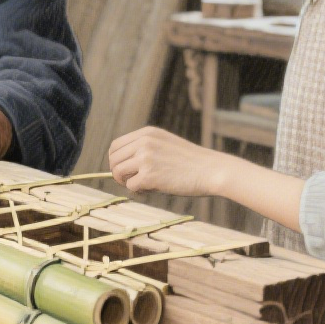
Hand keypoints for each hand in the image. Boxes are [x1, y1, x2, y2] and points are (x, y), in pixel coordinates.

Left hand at [107, 127, 227, 197]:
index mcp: (147, 133)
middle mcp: (144, 142)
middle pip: (113, 159)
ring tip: (142, 185)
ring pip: (118, 172)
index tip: (124, 170)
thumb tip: (119, 165)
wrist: (211, 170)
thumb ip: (144, 148)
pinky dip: (138, 191)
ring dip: (126, 182)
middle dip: (118, 173)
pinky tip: (151, 190)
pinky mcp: (150, 175)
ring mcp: (146, 158)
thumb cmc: (190, 162)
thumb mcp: (165, 144)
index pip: (115, 145)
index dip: (115, 160)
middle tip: (131, 181)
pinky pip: (130, 186)